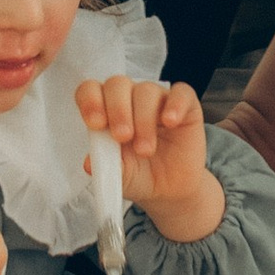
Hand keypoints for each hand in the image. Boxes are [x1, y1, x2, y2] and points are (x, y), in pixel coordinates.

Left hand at [77, 74, 222, 241]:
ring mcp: (158, 99)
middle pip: (118, 84)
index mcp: (106, 110)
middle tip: (122, 136)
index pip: (91, 90)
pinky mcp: (186, 105)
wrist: (170, 189)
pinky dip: (175, 105)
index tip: (95, 123)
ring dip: (144, 120)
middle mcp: (130, 98)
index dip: (90, 101)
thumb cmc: (138, 175)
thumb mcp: (118, 176)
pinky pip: (181, 93)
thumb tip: (89, 163)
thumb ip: (105, 166)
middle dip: (118, 110)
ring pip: (146, 91)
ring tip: (145, 151)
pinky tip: (170, 123)